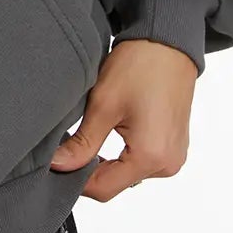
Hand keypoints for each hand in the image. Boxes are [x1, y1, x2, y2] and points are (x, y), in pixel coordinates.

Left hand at [47, 38, 197, 201]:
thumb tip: (58, 166)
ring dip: (108, 160)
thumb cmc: (141, 66)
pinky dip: (124, 153)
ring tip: (95, 131)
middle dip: (91, 169)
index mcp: (152, 157)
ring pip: (128, 174)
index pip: (103, 190)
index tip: (58, 164)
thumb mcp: (103, 106)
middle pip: (116, 183)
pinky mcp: (174, 146)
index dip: (75, 180)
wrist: (168, 42)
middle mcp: (168, 164)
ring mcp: (174, 156)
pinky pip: (142, 161)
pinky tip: (114, 129)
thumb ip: (81, 144)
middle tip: (72, 145)